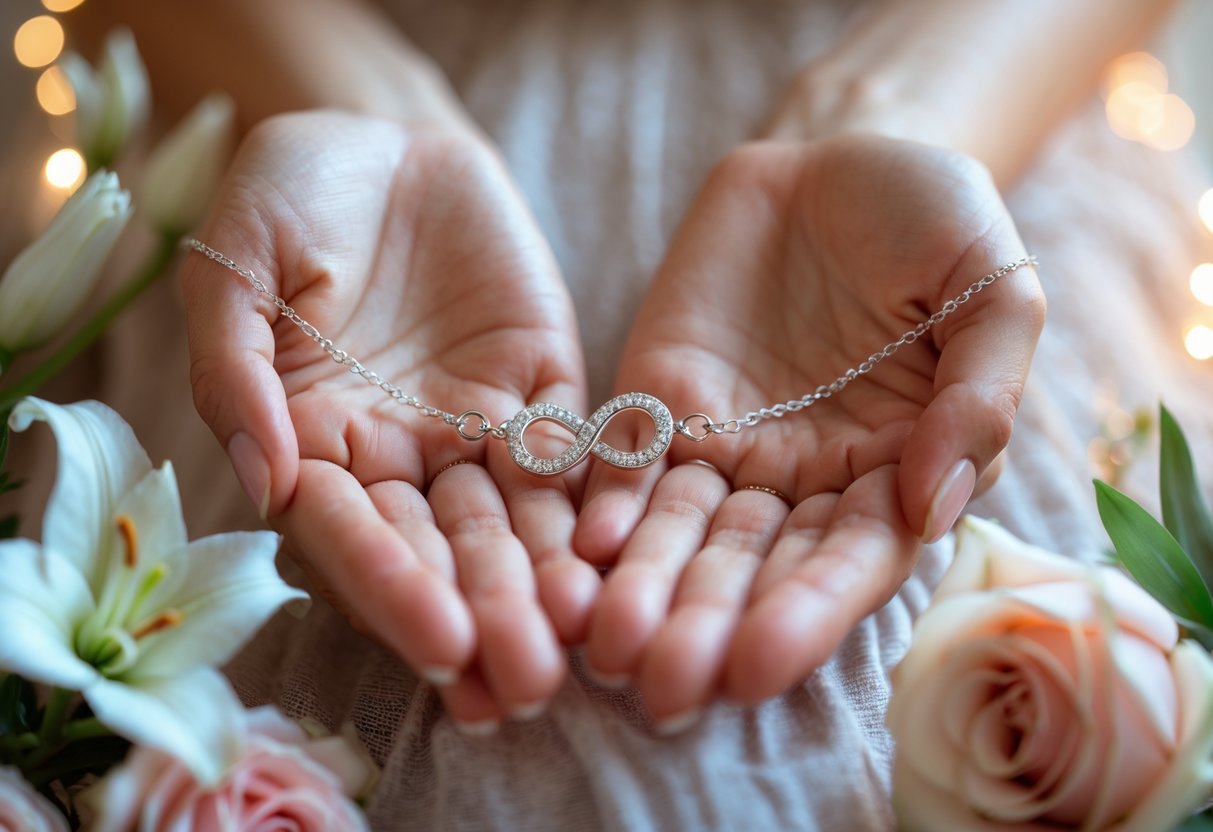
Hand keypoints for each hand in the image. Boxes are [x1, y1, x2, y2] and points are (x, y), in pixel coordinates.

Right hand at [180, 112, 597, 727]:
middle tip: (528, 682)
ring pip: (514, 517)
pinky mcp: (544, 390)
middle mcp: (398, 456)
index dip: (390, 587)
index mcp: (312, 442)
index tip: (440, 642)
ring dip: (545, 581)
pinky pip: (575, 451)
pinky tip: (623, 551)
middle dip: (483, 610)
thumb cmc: (289, 192)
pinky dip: (597, 500)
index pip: (349, 533)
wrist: (384, 134)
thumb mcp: (233, 262)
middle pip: (441, 546)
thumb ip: (236, 369)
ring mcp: (476, 427)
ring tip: (582, 641)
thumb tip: (265, 485)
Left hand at [574, 135, 1044, 724]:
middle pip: (750, 566)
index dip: (805, 614)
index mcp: (894, 472)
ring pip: (679, 530)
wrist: (838, 154)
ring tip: (607, 643)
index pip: (847, 562)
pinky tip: (581, 546)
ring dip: (643, 587)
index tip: (759, 666)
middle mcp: (802, 479)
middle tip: (660, 689)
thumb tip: (936, 506)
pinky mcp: (659, 399)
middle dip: (706, 626)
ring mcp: (725, 443)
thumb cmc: (933, 222)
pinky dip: (603, 502)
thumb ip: (978, 394)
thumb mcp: (993, 290)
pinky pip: (627, 459)